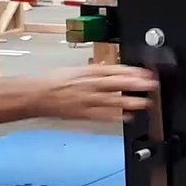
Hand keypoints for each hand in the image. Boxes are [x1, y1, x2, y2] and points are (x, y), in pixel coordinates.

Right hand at [35, 64, 157, 122]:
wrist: (34, 95)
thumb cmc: (52, 81)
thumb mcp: (75, 70)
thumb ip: (94, 70)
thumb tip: (109, 68)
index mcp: (87, 72)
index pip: (113, 69)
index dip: (131, 71)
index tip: (146, 73)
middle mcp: (88, 85)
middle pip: (116, 83)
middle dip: (135, 84)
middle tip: (152, 85)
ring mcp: (86, 100)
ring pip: (112, 100)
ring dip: (130, 102)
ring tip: (146, 103)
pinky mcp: (82, 113)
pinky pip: (101, 115)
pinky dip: (115, 116)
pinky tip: (128, 117)